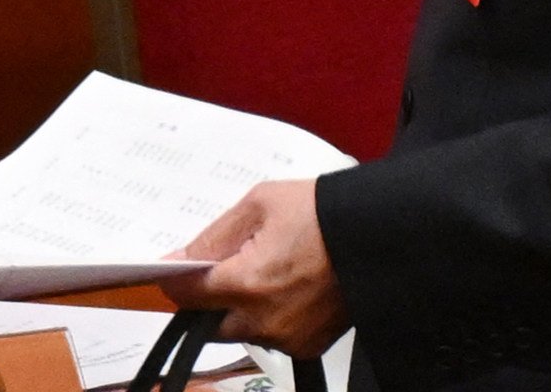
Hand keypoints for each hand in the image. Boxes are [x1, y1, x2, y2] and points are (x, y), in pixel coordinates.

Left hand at [166, 179, 348, 358]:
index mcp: (247, 283)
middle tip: (218, 269)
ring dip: (236, 309)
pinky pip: (269, 337)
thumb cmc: (322, 213)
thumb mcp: (258, 206)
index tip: (173, 270)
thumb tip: (180, 260)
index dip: (176, 280)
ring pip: (239, 332)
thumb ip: (213, 238)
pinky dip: (265, 317)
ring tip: (259, 271)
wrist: (377, 234)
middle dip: (205, 299)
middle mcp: (265, 320)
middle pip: (208, 323)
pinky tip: (281, 287)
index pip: (187, 295)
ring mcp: (288, 337)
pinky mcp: (308, 345)